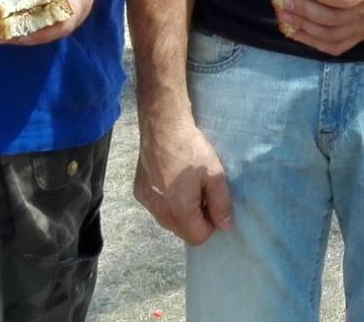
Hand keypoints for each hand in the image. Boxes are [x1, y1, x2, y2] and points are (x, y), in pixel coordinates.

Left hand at [0, 0, 104, 46]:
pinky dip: (21, 24)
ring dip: (18, 33)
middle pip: (46, 33)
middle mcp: (72, 16)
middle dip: (19, 36)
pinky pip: (38, 23)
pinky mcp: (53, 15)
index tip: (9, 34)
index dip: (34, 34)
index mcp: (76, 2)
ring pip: (40, 31)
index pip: (58, 26)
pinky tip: (2, 22)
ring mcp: (63, 18)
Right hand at [133, 116, 232, 244]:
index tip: (214, 204)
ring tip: (187, 186)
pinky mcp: (139, 192)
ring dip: (180, 212)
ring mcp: (146, 202)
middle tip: (202, 193)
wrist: (162, 126)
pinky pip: (157, 208)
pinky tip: (172, 181)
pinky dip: (167, 202)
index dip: (210, 224)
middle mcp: (158, 211)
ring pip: (168, 221)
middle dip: (195, 220)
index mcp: (179, 210)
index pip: (197, 237)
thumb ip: (221, 204)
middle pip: (182, 231)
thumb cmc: (192, 149)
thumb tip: (224, 226)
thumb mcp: (215, 175)